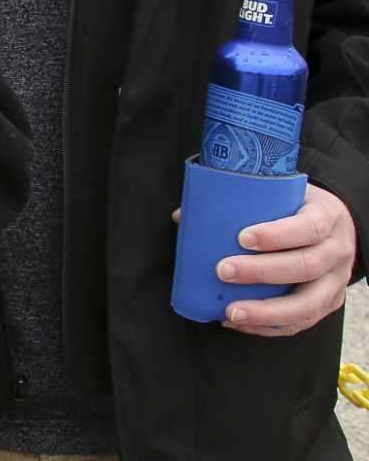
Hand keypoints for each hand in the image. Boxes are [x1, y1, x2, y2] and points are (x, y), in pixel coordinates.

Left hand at [210, 183, 357, 336]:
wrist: (335, 225)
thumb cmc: (297, 207)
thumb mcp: (280, 194)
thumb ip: (239, 201)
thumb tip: (183, 216)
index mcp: (327, 217)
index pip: (308, 227)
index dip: (277, 235)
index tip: (242, 238)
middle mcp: (338, 251)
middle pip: (307, 266)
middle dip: (262, 272)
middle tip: (223, 271)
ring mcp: (337, 281)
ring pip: (309, 304)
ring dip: (267, 311)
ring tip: (231, 312)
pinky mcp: (330, 303)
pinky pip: (303, 322)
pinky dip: (270, 326)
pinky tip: (240, 323)